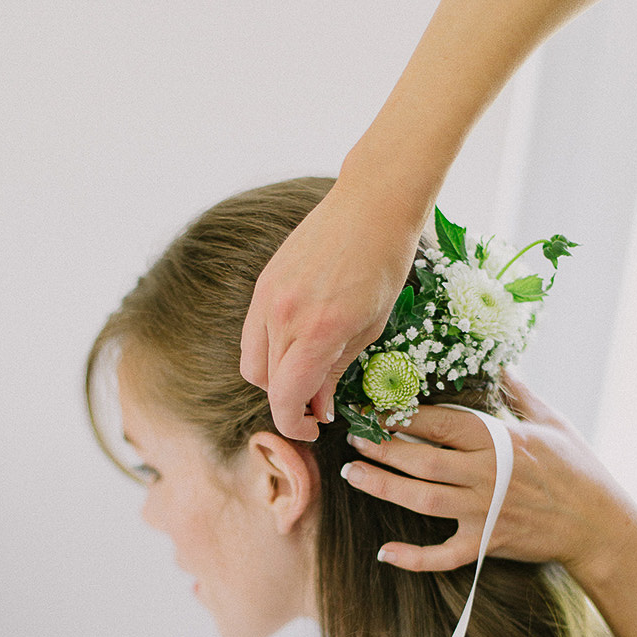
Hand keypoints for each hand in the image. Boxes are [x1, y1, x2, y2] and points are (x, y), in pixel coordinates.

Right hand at [241, 179, 424, 440]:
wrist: (371, 206)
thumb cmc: (385, 266)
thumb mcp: (371, 328)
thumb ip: (337, 370)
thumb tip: (318, 407)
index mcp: (315, 331)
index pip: (284, 397)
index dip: (293, 424)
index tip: (311, 430)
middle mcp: (281, 315)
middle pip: (263, 383)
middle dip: (286, 402)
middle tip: (317, 404)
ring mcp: (266, 296)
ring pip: (252, 359)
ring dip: (274, 377)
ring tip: (309, 374)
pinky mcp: (263, 282)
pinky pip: (253, 331)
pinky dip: (270, 348)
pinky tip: (300, 344)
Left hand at [338, 374, 636, 578]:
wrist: (599, 523)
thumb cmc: (578, 468)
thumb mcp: (553, 421)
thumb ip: (521, 392)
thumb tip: (502, 362)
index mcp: (500, 441)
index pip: (439, 422)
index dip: (401, 414)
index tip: (374, 405)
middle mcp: (487, 475)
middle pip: (420, 461)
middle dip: (381, 448)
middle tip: (352, 437)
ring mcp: (485, 512)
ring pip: (421, 500)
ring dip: (383, 487)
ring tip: (354, 474)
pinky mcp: (487, 543)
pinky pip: (443, 555)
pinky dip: (413, 557)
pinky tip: (385, 553)